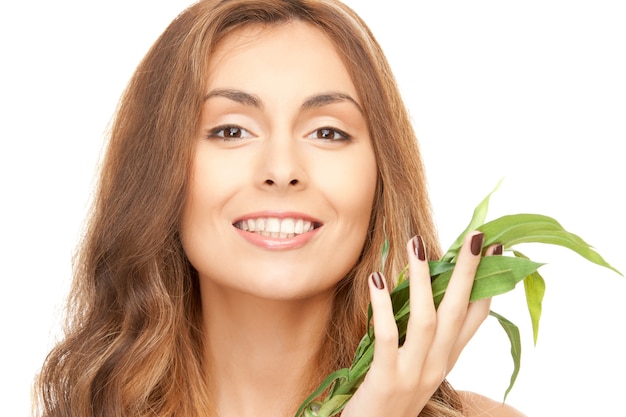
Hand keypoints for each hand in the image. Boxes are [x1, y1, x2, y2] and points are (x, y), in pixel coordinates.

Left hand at [341, 232, 499, 416]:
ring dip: (424, 280)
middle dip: (469, 272)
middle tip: (476, 236)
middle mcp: (437, 366)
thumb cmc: (390, 396)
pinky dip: (384, 307)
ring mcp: (414, 374)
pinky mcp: (387, 380)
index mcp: (446, 360)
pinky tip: (377, 280)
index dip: (488, 283)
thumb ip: (426, 335)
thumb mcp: (418, 367)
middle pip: (459, 312)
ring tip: (417, 244)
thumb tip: (426, 290)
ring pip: (427, 320)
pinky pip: (390, 337)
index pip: (476, 318)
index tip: (495, 250)